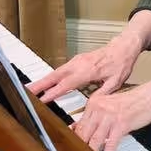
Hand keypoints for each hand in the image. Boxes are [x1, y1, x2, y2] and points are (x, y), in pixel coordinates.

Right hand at [27, 31, 143, 102]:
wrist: (123, 47)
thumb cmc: (121, 64)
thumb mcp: (116, 81)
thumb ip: (103, 92)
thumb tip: (92, 104)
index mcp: (89, 70)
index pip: (68, 83)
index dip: (54, 92)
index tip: (43, 99)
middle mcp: (80, 64)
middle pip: (56, 75)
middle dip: (40, 84)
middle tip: (27, 92)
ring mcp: (77, 61)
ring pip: (56, 72)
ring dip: (43, 80)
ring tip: (30, 89)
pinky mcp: (77, 60)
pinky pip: (61, 69)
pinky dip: (51, 77)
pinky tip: (45, 83)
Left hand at [74, 77, 150, 150]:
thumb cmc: (131, 101)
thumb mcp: (109, 105)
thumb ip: (93, 116)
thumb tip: (75, 127)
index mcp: (94, 102)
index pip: (79, 124)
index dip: (73, 139)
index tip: (69, 149)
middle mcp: (100, 108)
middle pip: (84, 133)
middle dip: (78, 149)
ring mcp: (110, 117)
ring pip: (94, 140)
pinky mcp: (121, 125)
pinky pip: (110, 145)